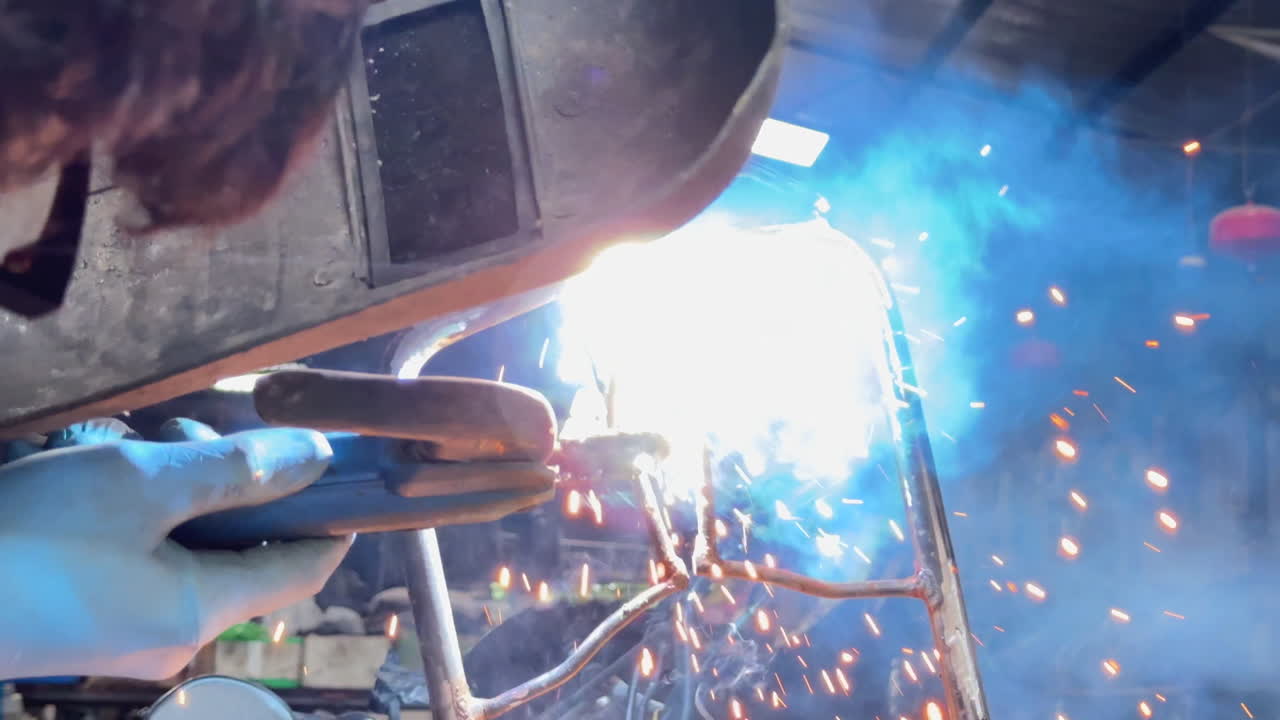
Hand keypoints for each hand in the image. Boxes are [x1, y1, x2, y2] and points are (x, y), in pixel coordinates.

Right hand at [0, 419, 351, 680]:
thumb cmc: (34, 536)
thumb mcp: (144, 484)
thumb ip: (238, 469)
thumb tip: (319, 453)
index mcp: (205, 609)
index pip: (306, 568)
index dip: (334, 516)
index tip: (343, 464)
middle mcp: (179, 635)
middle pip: (248, 553)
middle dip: (241, 483)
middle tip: (203, 428)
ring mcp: (131, 634)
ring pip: (196, 550)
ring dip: (190, 490)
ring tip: (154, 438)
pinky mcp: (91, 622)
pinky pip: (151, 563)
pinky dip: (153, 516)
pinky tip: (119, 473)